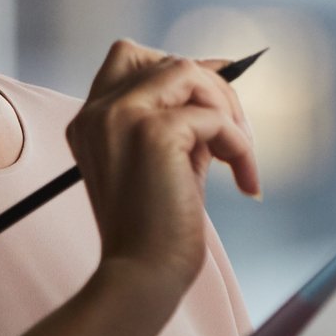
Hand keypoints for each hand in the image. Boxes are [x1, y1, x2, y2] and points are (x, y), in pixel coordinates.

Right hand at [66, 39, 260, 296]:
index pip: (129, 57)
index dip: (180, 67)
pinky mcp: (151, 132)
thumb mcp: (165, 161)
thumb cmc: (156, 230)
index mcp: (92, 120)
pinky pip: (214, 118)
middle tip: (236, 136)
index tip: (218, 94)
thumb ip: (180, 118)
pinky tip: (244, 181)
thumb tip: (219, 76)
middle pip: (167, 60)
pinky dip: (239, 146)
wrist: (143, 277)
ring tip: (239, 157)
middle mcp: (97, 111)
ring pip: (190, 73)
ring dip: (228, 111)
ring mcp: (120, 116)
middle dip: (214, 90)